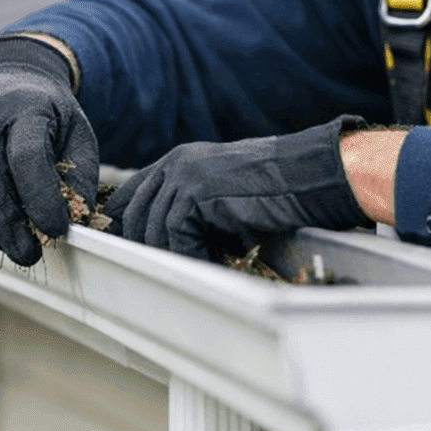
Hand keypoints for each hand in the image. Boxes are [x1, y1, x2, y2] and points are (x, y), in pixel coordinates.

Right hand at [0, 35, 97, 266]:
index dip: (41, 200)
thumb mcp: (74, 130)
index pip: (26, 158)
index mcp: (23, 105)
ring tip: (5, 245)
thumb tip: (77, 221)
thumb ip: (79, 173)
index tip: (57, 230)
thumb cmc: (44, 113)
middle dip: (8, 226)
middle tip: (28, 254)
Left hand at [105, 116, 369, 257]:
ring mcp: (183, 176)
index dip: (125, 222)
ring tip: (196, 267)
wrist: (305, 177)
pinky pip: (177, 238)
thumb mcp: (223, 194)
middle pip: (136, 213)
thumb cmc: (275, 190)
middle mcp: (176, 164)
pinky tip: (211, 262)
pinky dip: (191, 257)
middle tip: (156, 270)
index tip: (124, 247)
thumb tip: (169, 244)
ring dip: (173, 255)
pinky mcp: (195, 194)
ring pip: (154, 229)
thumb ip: (193, 208)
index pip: (132, 193)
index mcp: (179, 160)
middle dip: (143, 245)